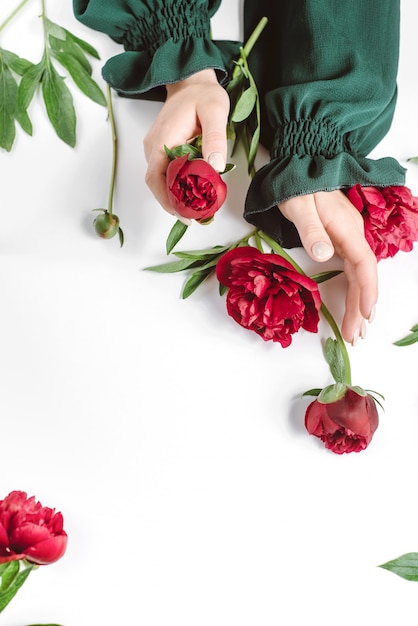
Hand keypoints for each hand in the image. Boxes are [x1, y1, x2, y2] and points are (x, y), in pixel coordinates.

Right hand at [143, 69, 229, 221]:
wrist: (191, 80)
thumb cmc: (203, 94)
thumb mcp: (215, 111)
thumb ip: (215, 138)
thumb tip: (214, 166)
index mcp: (163, 140)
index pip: (156, 179)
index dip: (167, 201)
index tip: (184, 215)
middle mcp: (153, 147)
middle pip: (157, 184)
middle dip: (173, 204)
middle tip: (195, 217)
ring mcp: (156, 148)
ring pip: (161, 180)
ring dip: (175, 196)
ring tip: (196, 208)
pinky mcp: (162, 149)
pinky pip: (166, 172)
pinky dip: (177, 185)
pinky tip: (193, 191)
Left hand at [278, 191, 376, 344]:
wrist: (298, 166)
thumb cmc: (296, 185)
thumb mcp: (299, 206)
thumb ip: (311, 230)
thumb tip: (325, 255)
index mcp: (346, 228)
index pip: (364, 264)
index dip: (367, 290)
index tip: (366, 314)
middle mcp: (352, 234)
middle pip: (363, 276)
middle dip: (362, 307)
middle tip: (356, 336)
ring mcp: (347, 237)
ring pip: (358, 275)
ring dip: (359, 302)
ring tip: (356, 330)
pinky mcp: (340, 239)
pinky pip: (352, 269)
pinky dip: (353, 290)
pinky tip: (354, 306)